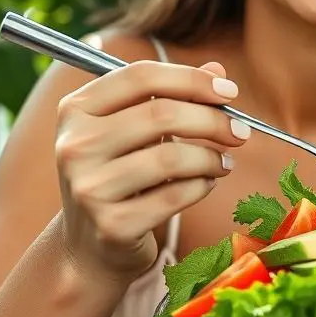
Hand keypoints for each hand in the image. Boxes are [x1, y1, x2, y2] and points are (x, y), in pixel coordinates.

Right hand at [55, 59, 246, 281]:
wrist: (89, 245)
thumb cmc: (120, 173)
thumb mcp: (135, 129)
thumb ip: (173, 95)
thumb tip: (218, 71)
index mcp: (76, 109)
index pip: (140, 76)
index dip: (192, 79)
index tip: (229, 92)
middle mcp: (75, 145)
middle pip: (161, 114)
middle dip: (213, 120)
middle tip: (240, 132)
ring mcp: (89, 187)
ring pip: (171, 157)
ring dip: (210, 158)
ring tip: (224, 163)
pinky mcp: (111, 225)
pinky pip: (174, 196)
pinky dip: (201, 187)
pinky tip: (206, 184)